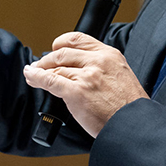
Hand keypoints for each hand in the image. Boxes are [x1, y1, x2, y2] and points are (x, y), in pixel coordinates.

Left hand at [23, 32, 147, 137]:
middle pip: (63, 53)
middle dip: (47, 60)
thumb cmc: (129, 108)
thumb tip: (81, 70)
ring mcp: (87, 76)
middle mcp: (98, 62)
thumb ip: (103, 69)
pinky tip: (31, 77)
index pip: (79, 39)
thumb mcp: (122, 77)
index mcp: (110, 55)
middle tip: (40, 66)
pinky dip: (36, 78)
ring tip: (33, 74)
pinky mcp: (76, 92)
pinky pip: (50, 81)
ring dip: (39, 70)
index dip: (62, 43)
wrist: (133, 125)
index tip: (54, 48)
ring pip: (55, 68)